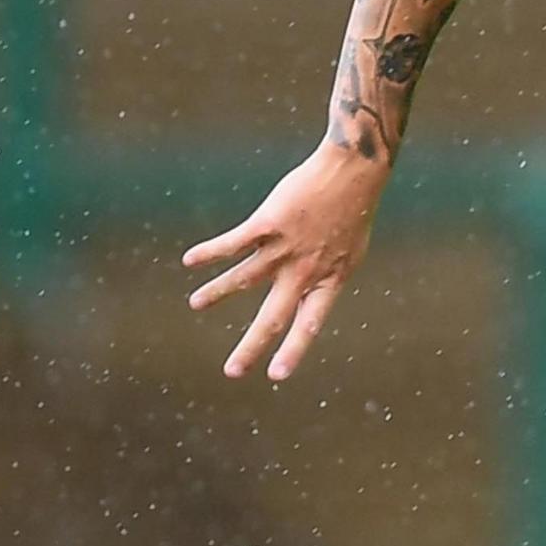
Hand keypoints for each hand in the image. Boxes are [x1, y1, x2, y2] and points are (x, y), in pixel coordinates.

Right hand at [181, 144, 388, 379]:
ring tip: (195, 304)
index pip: (309, 323)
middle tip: (231, 372)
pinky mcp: (270, 223)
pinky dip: (211, 252)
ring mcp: (287, 247)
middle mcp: (306, 270)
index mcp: (329, 280)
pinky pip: (235, 243)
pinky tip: (191, 261)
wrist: (355, 171)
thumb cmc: (353, 210)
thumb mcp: (349, 252)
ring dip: (218, 292)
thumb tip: (311, 295)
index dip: (293, 349)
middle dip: (251, 346)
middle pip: (274, 316)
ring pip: (246, 278)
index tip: (276, 375)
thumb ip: (327, 275)